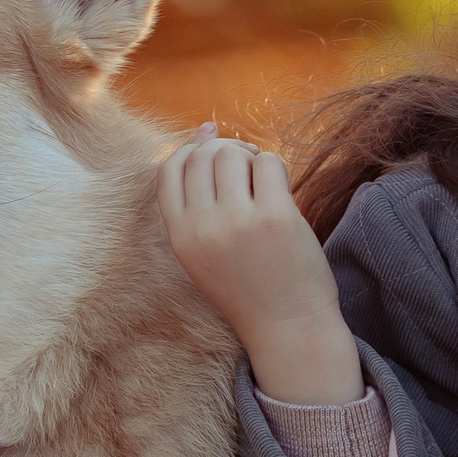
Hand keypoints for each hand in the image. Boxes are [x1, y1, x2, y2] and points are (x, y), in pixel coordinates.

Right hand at [160, 125, 362, 404]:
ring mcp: (239, 221)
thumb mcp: (205, 250)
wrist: (288, 327)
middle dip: (227, 150)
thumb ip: (198, 199)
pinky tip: (281, 189)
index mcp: (180, 236)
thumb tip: (206, 129)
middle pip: (204, 155)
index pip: (169, 168)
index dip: (191, 150)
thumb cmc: (250, 285)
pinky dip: (276, 166)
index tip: (213, 150)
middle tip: (248, 166)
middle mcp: (203, 226)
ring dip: (252, 158)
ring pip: (235, 154)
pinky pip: (270, 162)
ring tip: (264, 180)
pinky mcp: (276, 216)